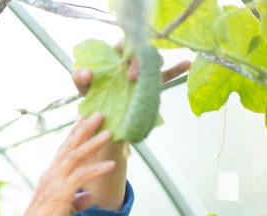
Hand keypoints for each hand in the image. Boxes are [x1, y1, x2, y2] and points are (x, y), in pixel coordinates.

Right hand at [18, 113, 113, 215]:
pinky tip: (111, 164)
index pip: (63, 149)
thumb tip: (91, 196)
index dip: (74, 133)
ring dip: (93, 143)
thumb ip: (78, 200)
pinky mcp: (61, 192)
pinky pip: (81, 176)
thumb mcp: (64, 208)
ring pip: (76, 155)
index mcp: (51, 174)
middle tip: (98, 113)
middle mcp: (52, 173)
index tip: (83, 119)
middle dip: (85, 129)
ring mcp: (56, 181)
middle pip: (70, 145)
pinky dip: (97, 169)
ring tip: (108, 132)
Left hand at [72, 47, 191, 95]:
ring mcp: (143, 73)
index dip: (126, 49)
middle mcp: (131, 62)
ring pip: (154, 61)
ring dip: (155, 64)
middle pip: (141, 52)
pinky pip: (167, 75)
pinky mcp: (151, 86)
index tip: (122, 63)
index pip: (124, 44)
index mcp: (115, 56)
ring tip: (153, 71)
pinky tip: (187, 64)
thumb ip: (79, 78)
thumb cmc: (91, 96)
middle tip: (132, 77)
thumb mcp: (82, 87)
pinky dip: (177, 69)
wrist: (103, 118)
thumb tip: (87, 73)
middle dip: (139, 61)